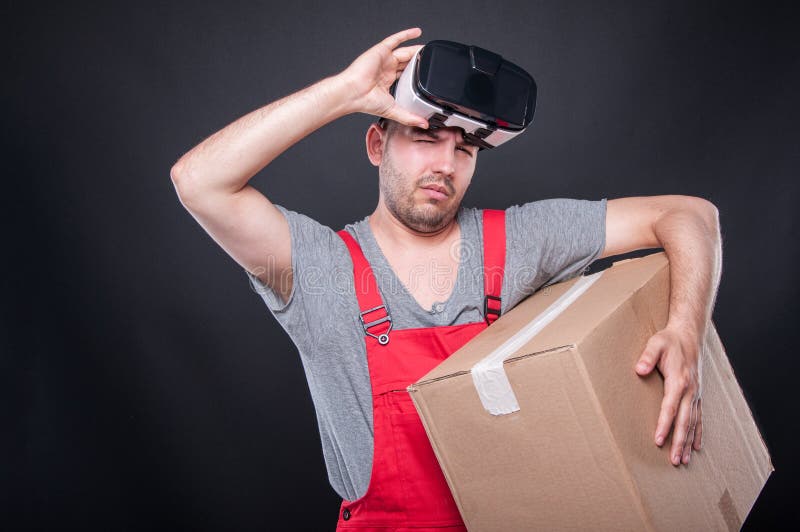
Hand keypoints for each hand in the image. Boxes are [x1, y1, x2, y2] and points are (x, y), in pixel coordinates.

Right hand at [337, 27, 428, 127]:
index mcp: (388, 81)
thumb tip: (423, 125)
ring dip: (415, 49)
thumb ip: (409, 117)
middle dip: (418, 61)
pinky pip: (395, 40)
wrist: (353, 93)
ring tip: (428, 48)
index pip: (406, 75)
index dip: (416, 73)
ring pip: (403, 51)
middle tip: (431, 59)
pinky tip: (417, 32)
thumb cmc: (365, 101)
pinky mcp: (381, 51)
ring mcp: (384, 59)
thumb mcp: (394, 110)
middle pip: (406, 62)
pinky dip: (406, 34)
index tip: (427, 74)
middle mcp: (386, 69)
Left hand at [635, 324, 702, 465]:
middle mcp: (690, 390)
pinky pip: (698, 417)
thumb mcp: (656, 343)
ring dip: (688, 442)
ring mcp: (695, 393)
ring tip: (683, 460)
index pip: (670, 408)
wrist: (688, 335)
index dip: (664, 425)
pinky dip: (697, 433)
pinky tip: (696, 446)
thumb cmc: (669, 340)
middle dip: (679, 442)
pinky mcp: (696, 394)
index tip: (659, 440)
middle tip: (673, 460)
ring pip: (693, 423)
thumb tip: (639, 370)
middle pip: (684, 421)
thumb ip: (647, 356)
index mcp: (679, 380)